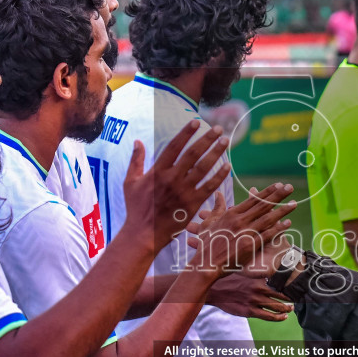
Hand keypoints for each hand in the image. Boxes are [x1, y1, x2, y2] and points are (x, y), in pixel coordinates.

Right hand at [120, 121, 231, 253]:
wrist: (143, 234)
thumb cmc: (136, 208)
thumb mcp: (130, 182)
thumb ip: (135, 160)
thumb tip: (137, 141)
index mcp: (157, 171)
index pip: (175, 146)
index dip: (186, 133)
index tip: (196, 122)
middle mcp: (172, 179)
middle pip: (193, 154)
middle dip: (207, 139)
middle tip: (219, 129)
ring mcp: (183, 191)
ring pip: (203, 168)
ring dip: (216, 153)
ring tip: (225, 141)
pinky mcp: (192, 204)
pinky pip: (209, 187)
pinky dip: (219, 176)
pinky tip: (228, 166)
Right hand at [185, 183, 296, 272]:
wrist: (207, 264)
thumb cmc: (207, 244)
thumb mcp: (208, 223)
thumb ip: (216, 207)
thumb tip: (218, 193)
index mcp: (232, 214)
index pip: (253, 200)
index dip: (267, 192)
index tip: (278, 185)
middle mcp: (240, 221)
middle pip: (263, 206)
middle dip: (278, 196)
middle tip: (290, 187)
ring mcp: (246, 233)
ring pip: (268, 219)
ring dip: (282, 211)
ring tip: (294, 203)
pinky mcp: (250, 245)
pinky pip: (267, 235)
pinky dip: (278, 229)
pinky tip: (288, 223)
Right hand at [206, 272, 293, 321]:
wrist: (215, 290)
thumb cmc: (229, 280)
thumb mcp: (244, 271)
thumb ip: (257, 273)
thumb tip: (269, 271)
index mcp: (259, 278)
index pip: (280, 282)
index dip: (290, 285)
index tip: (297, 286)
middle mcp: (259, 289)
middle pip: (282, 295)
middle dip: (291, 298)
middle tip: (297, 299)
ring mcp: (255, 301)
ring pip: (277, 307)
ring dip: (286, 309)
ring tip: (290, 309)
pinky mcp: (250, 312)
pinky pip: (269, 316)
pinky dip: (278, 317)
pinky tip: (283, 317)